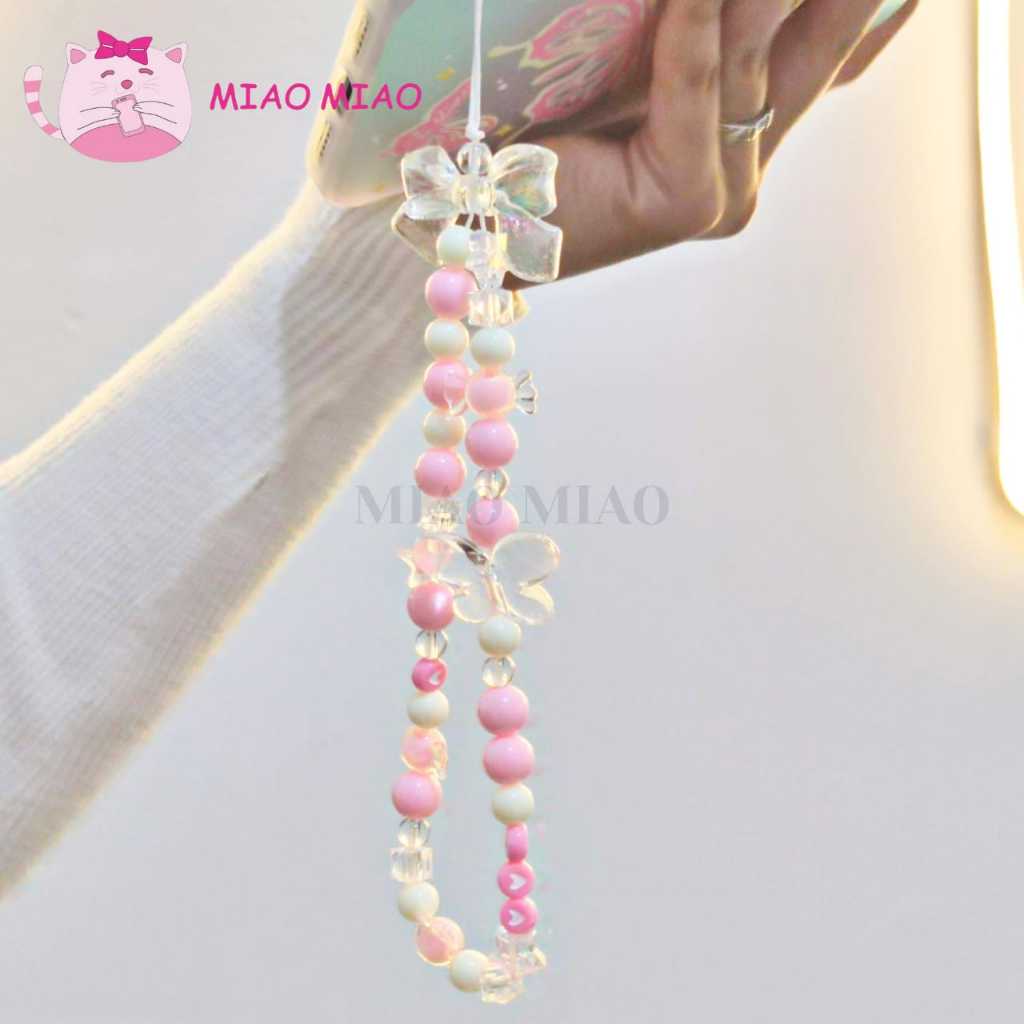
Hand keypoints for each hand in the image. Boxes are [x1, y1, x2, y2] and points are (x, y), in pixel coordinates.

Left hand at [536, 0, 916, 277]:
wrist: (464, 205)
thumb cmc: (523, 126)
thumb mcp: (626, 47)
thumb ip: (691, 20)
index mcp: (737, 128)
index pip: (834, 49)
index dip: (877, 3)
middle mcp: (744, 159)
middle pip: (819, 38)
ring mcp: (726, 188)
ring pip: (754, 47)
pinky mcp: (689, 204)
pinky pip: (698, 84)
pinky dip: (693, 23)